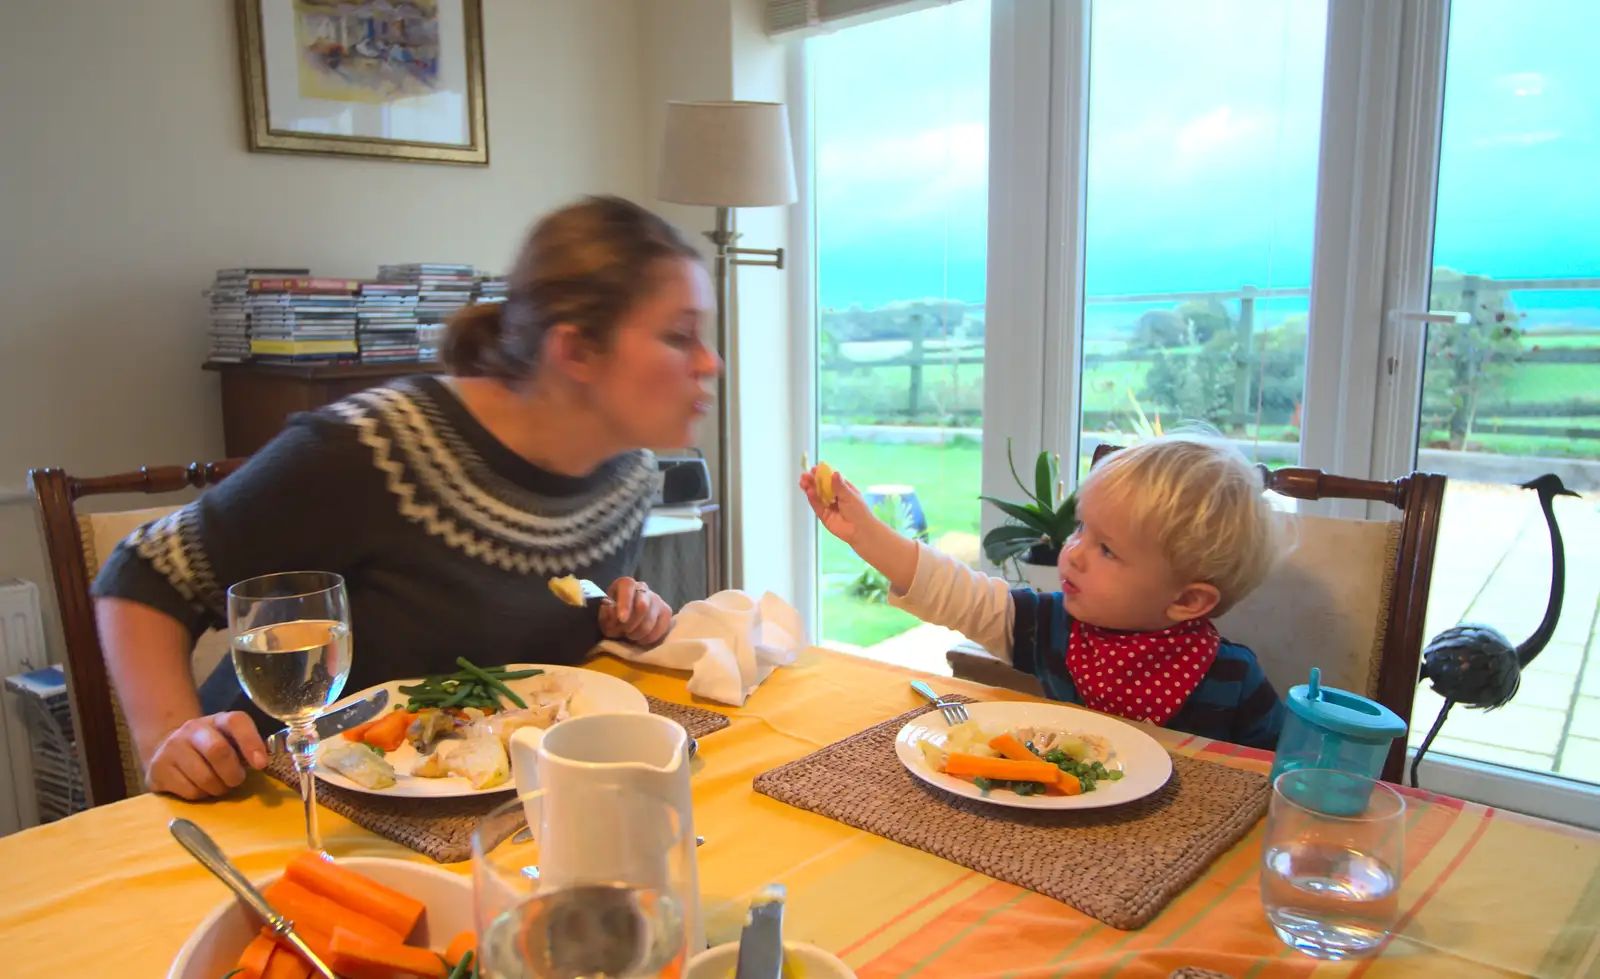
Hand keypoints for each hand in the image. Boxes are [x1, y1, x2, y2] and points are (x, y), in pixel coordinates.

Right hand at [143, 712, 267, 800]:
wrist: (165, 748)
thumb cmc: (208, 747)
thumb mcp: (228, 740)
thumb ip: (246, 747)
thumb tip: (263, 764)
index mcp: (218, 720)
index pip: (237, 721)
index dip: (251, 742)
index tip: (261, 764)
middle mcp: (193, 729)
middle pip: (218, 751)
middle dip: (233, 774)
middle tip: (236, 781)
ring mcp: (172, 748)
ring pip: (204, 777)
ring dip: (218, 788)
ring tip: (218, 785)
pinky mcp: (158, 770)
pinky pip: (189, 791)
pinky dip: (201, 795)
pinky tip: (199, 787)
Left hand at [600, 577, 672, 644]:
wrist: (624, 619)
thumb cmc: (613, 616)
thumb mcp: (604, 615)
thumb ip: (606, 614)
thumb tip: (611, 610)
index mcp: (625, 584)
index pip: (627, 588)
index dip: (625, 604)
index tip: (622, 619)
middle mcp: (643, 588)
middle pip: (642, 606)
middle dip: (631, 624)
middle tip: (624, 632)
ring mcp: (657, 599)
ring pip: (651, 620)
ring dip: (638, 633)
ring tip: (631, 635)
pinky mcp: (666, 612)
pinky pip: (661, 628)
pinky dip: (649, 638)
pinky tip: (641, 638)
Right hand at [799, 466, 880, 546]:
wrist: (860, 530)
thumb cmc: (859, 511)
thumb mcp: (850, 495)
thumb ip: (839, 486)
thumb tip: (834, 473)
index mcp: (842, 489)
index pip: (830, 479)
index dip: (822, 474)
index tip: (814, 469)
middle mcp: (834, 496)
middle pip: (821, 487)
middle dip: (812, 481)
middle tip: (804, 475)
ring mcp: (828, 506)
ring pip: (817, 496)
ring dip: (810, 488)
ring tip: (803, 482)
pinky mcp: (823, 515)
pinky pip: (817, 506)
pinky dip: (812, 499)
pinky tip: (809, 492)